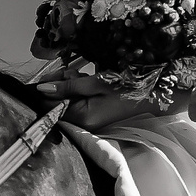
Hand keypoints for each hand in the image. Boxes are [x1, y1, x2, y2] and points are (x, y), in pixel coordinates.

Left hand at [32, 70, 178, 130]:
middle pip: (58, 103)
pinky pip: (77, 102)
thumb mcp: (96, 83)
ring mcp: (89, 121)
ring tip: (82, 75)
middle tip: (72, 72)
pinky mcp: (94, 116)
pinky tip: (87, 81)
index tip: (55, 73)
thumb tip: (42, 87)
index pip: (51, 105)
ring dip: (70, 85)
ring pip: (67, 100)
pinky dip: (78, 90)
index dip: (49, 88)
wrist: (153, 95)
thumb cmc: (128, 88)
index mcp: (83, 117)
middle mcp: (84, 123)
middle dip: (60, 85)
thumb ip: (68, 86)